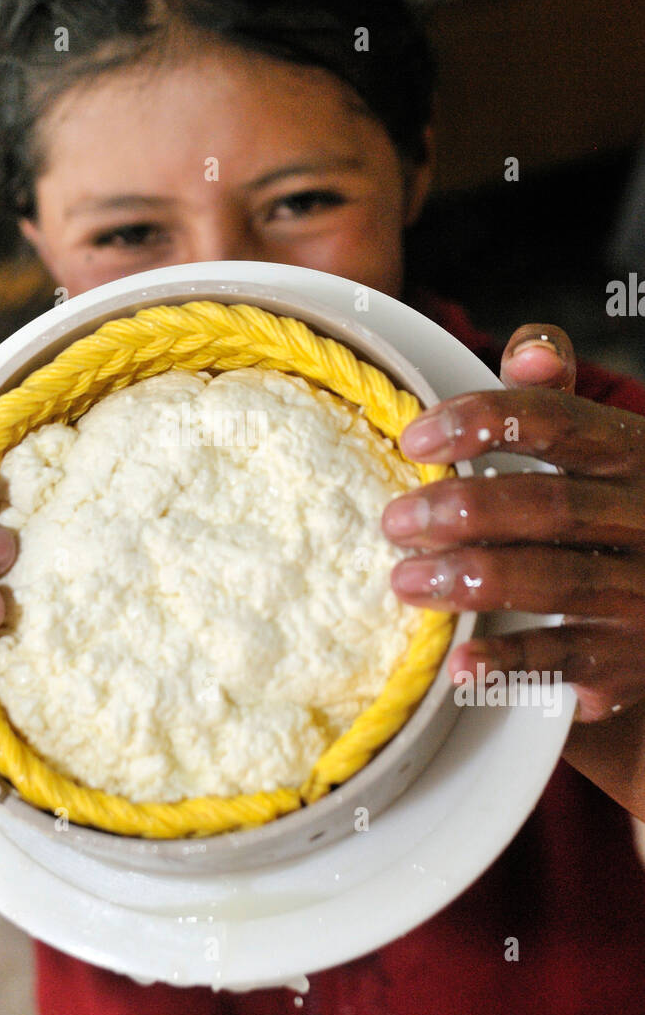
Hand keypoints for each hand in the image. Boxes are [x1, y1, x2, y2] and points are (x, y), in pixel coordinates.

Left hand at [381, 325, 644, 817]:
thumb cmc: (617, 514)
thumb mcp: (604, 451)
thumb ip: (557, 398)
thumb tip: (528, 350)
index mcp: (634, 453)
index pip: (561, 422)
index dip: (484, 423)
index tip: (415, 439)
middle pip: (551, 506)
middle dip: (465, 511)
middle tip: (395, 522)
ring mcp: (644, 592)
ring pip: (555, 581)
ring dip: (473, 580)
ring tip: (406, 582)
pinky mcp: (629, 659)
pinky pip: (566, 659)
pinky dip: (510, 662)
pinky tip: (460, 664)